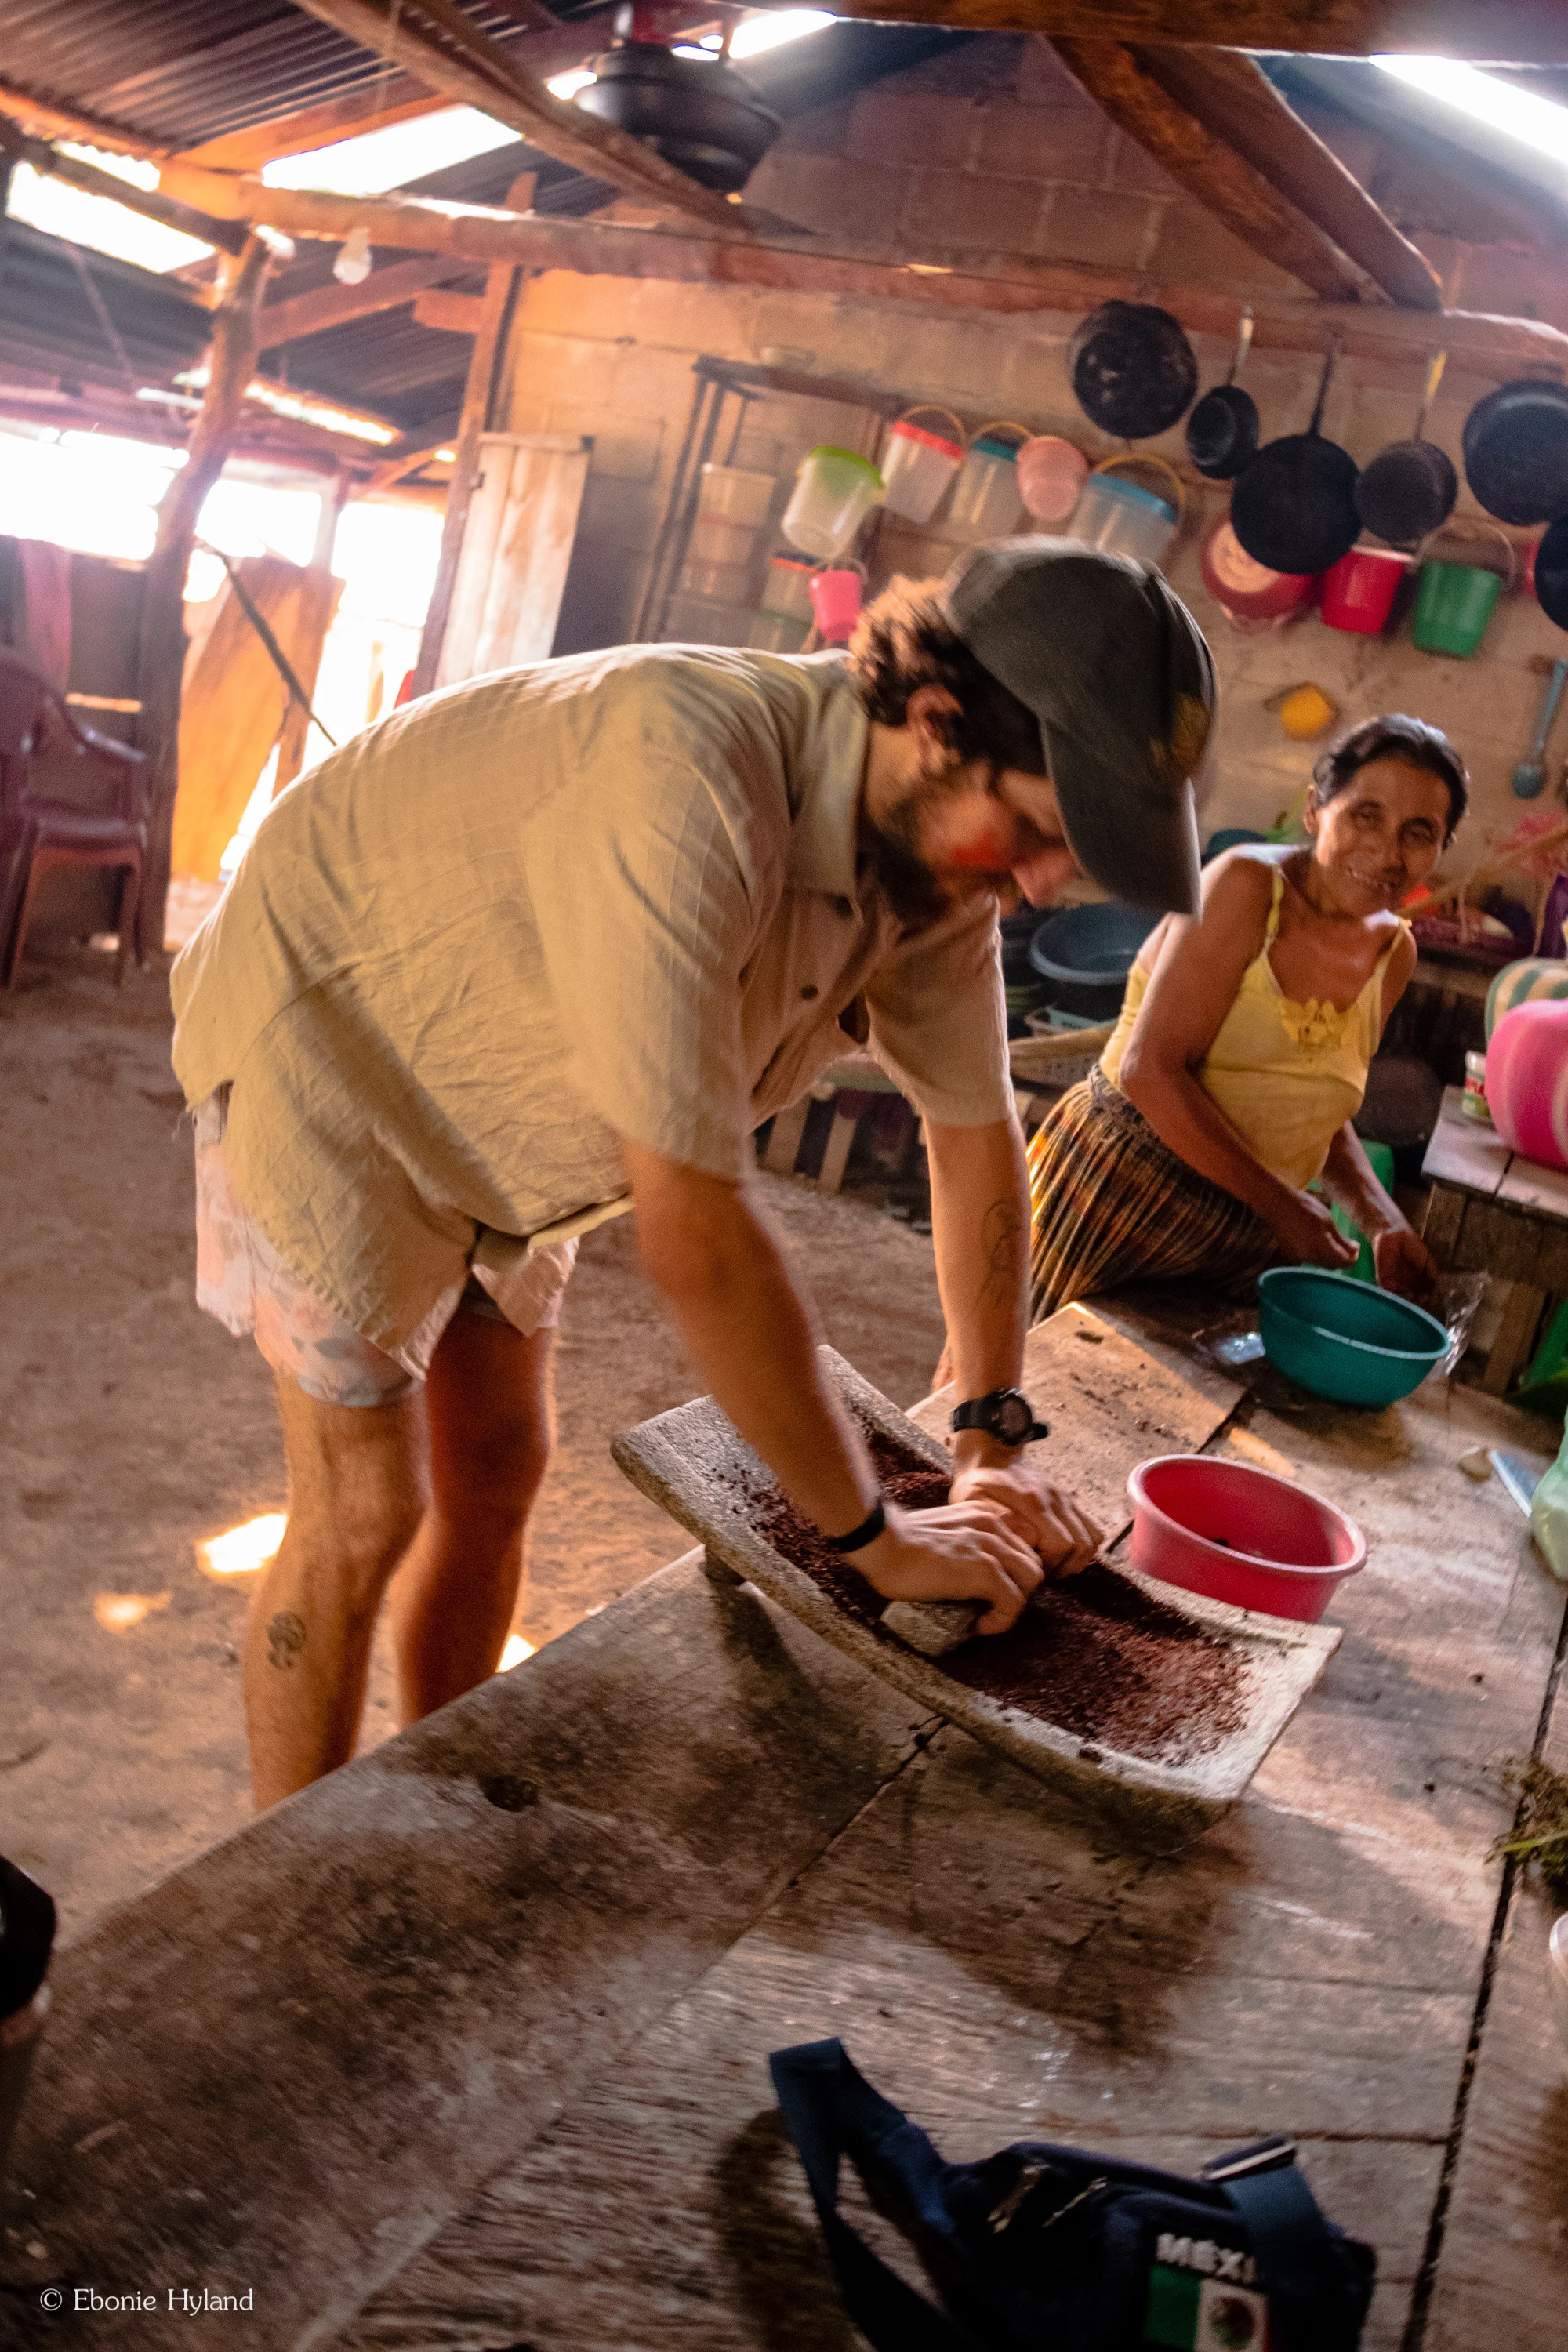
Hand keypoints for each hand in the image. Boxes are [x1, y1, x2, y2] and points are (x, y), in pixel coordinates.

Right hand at [855, 1500, 1043, 1634]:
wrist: (881, 1543)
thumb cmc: (897, 1542)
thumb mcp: (942, 1530)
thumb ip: (963, 1541)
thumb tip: (967, 1570)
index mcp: (983, 1514)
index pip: (1020, 1544)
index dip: (1010, 1572)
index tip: (987, 1590)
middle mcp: (994, 1525)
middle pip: (1032, 1562)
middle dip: (1017, 1588)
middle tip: (989, 1605)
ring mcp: (992, 1548)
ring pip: (1031, 1582)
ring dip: (1012, 1604)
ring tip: (986, 1616)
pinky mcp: (986, 1572)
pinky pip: (1013, 1604)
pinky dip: (1000, 1621)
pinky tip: (977, 1626)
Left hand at [949, 1459, 1101, 1578]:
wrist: (991, 1456)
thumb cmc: (977, 1484)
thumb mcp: (974, 1502)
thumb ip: (999, 1522)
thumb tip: (1029, 1541)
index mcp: (1031, 1500)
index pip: (1058, 1546)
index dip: (1045, 1566)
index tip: (1025, 1570)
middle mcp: (1054, 1498)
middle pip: (1078, 1546)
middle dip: (1060, 1567)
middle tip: (1038, 1573)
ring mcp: (1065, 1498)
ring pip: (1090, 1540)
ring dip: (1075, 1560)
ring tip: (1051, 1566)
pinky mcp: (1070, 1501)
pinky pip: (1094, 1530)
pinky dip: (1085, 1548)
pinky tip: (1062, 1555)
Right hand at [1270, 1189, 1357, 1271]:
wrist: (1277, 1204)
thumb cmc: (1305, 1207)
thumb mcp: (1328, 1220)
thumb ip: (1340, 1240)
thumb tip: (1353, 1250)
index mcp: (1321, 1245)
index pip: (1343, 1261)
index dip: (1353, 1257)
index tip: (1356, 1247)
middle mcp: (1309, 1255)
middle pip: (1333, 1265)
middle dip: (1342, 1257)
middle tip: (1348, 1245)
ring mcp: (1299, 1256)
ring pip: (1321, 1263)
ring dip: (1330, 1256)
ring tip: (1332, 1240)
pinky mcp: (1291, 1253)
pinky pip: (1309, 1259)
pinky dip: (1317, 1254)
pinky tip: (1316, 1240)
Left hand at [1373, 1224, 1441, 1309]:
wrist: (1395, 1236)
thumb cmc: (1412, 1246)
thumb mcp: (1427, 1260)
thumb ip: (1432, 1274)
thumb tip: (1439, 1289)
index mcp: (1420, 1280)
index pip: (1427, 1294)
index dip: (1432, 1298)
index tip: (1435, 1298)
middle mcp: (1409, 1285)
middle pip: (1417, 1300)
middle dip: (1423, 1302)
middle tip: (1427, 1298)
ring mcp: (1398, 1285)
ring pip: (1406, 1300)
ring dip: (1413, 1302)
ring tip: (1419, 1297)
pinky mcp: (1386, 1283)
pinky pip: (1392, 1295)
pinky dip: (1400, 1298)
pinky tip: (1408, 1294)